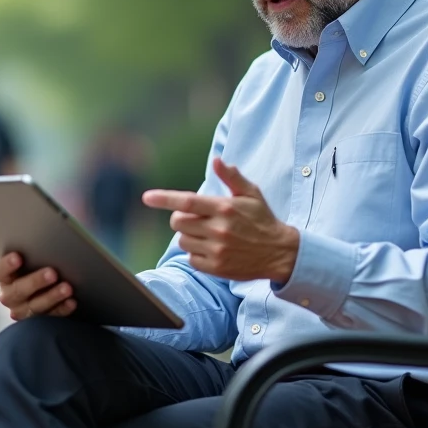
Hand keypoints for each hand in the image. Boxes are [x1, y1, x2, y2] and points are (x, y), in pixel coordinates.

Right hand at [0, 252, 76, 320]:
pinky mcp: (39, 322)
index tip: (18, 256)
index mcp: (4, 275)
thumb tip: (52, 232)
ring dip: (52, 296)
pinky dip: (62, 309)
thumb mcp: (35, 254)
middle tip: (52, 273)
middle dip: (35, 281)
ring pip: (35, 306)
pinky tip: (72, 301)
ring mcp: (23, 311)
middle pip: (18, 291)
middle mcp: (9, 295)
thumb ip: (36, 246)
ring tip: (67, 287)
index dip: (7, 264)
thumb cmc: (40, 260)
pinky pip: (50, 318)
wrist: (48, 283)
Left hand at [142, 158, 299, 282]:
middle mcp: (219, 229)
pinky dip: (196, 253)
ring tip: (207, 234)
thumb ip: (232, 177)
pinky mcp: (216, 267)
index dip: (164, 199)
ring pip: (182, 240)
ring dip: (189, 235)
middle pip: (178, 222)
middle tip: (195, 218)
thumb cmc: (262, 219)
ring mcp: (217, 250)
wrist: (279, 253)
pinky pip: (191, 258)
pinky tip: (212, 249)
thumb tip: (217, 160)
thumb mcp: (251, 194)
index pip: (187, 202)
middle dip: (180, 218)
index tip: (147, 197)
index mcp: (224, 208)